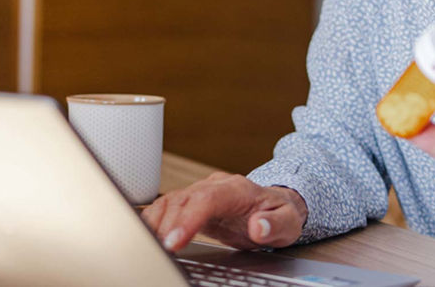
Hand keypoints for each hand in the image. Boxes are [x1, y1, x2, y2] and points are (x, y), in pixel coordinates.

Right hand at [140, 172, 306, 252]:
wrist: (274, 205)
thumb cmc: (280, 214)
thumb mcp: (288, 222)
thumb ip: (275, 224)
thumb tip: (259, 226)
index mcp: (237, 189)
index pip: (207, 199)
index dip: (188, 218)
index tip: (175, 240)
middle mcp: (215, 186)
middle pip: (183, 199)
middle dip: (166, 225)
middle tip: (157, 249)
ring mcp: (201, 192)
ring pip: (170, 201)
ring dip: (155, 222)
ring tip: (147, 244)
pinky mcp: (192, 202)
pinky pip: (167, 206)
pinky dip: (154, 219)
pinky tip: (146, 234)